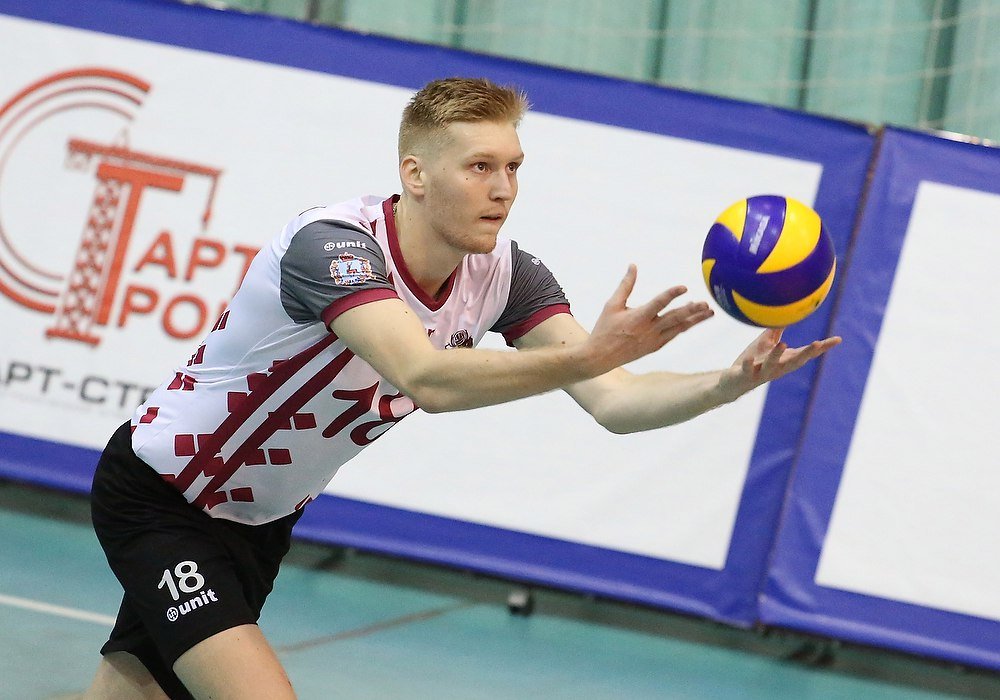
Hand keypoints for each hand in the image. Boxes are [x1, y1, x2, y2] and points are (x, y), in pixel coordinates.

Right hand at [584, 265, 713, 373]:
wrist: (600, 357)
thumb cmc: (604, 328)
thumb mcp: (612, 305)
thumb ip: (626, 285)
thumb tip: (633, 265)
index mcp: (638, 317)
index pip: (658, 303)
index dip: (672, 294)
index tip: (684, 287)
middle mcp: (648, 330)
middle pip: (674, 318)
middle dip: (692, 310)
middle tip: (706, 303)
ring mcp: (654, 340)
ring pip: (679, 328)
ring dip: (695, 320)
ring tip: (709, 312)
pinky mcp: (655, 347)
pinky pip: (673, 335)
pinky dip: (684, 327)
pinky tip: (693, 320)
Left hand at [719, 327, 840, 399]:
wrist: (733, 382)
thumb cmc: (752, 362)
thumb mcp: (765, 343)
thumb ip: (776, 331)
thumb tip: (787, 312)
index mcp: (784, 361)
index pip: (806, 354)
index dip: (822, 348)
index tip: (838, 339)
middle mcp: (777, 369)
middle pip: (795, 362)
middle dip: (807, 353)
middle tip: (819, 343)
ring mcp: (761, 373)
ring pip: (772, 366)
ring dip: (777, 356)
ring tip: (784, 344)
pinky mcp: (745, 376)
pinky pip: (747, 371)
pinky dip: (749, 365)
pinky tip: (749, 359)